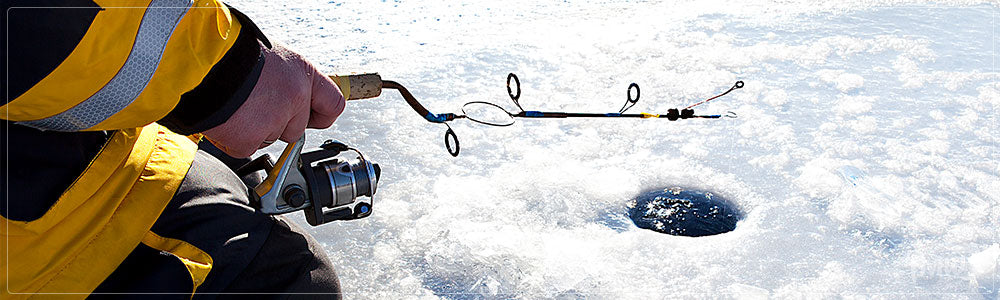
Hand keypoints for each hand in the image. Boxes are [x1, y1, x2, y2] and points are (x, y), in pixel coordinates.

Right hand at [203, 43, 344, 157]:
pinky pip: (246, 147)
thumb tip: (293, 96)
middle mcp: (295, 98)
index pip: (333, 104)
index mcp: (303, 75)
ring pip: (270, 138)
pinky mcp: (250, 139)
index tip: (313, 117)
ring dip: (254, 129)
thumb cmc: (232, 52)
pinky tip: (226, 117)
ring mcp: (274, 121)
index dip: (321, 114)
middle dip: (277, 123)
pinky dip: (235, 138)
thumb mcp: (272, 55)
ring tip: (236, 105)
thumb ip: (287, 79)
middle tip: (254, 105)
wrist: (198, 61)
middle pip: (296, 129)